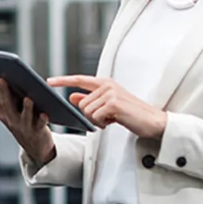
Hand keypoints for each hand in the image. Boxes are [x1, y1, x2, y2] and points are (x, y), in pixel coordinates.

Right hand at [0, 71, 55, 165]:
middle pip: (7, 105)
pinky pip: (40, 125)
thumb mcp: (13, 109)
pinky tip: (45, 114)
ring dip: (26, 108)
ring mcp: (24, 126)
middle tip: (1, 79)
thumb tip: (9, 74)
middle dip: (3, 92)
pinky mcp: (37, 131)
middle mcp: (11, 119)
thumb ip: (11, 95)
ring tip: (28, 98)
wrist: (34, 146)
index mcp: (2, 111)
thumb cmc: (23, 120)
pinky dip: (42, 120)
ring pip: (24, 116)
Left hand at [45, 75, 168, 138]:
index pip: (80, 79)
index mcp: (105, 83)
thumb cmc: (131, 114)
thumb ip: (90, 100)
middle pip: (81, 104)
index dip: (63, 80)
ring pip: (87, 111)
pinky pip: (95, 117)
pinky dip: (102, 124)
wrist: (153, 122)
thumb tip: (72, 96)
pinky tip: (114, 122)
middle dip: (90, 116)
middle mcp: (107, 85)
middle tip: (106, 119)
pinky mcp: (114, 103)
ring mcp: (111, 93)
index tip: (49, 81)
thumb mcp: (108, 106)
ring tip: (112, 119)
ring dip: (97, 121)